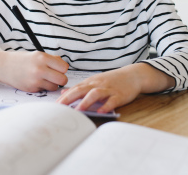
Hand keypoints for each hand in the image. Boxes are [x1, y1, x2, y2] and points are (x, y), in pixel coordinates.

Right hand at [1, 51, 68, 92]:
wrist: (4, 66)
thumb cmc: (23, 60)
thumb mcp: (37, 55)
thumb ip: (52, 60)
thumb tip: (64, 67)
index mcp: (42, 57)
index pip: (64, 67)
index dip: (62, 69)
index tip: (58, 68)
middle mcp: (39, 69)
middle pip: (63, 80)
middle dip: (61, 79)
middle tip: (55, 77)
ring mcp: (35, 80)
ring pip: (55, 87)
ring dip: (52, 84)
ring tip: (44, 79)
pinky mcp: (31, 88)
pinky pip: (45, 90)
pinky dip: (43, 87)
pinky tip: (35, 81)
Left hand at [56, 64, 175, 112]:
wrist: (132, 75)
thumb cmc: (112, 80)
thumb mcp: (94, 81)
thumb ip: (80, 87)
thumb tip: (64, 93)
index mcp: (90, 82)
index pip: (74, 89)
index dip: (64, 97)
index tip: (54, 106)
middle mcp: (98, 85)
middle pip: (81, 90)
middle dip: (70, 99)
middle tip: (60, 108)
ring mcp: (109, 89)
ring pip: (95, 94)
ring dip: (86, 102)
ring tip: (78, 110)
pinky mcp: (119, 95)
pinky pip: (112, 101)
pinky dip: (106, 106)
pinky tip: (101, 112)